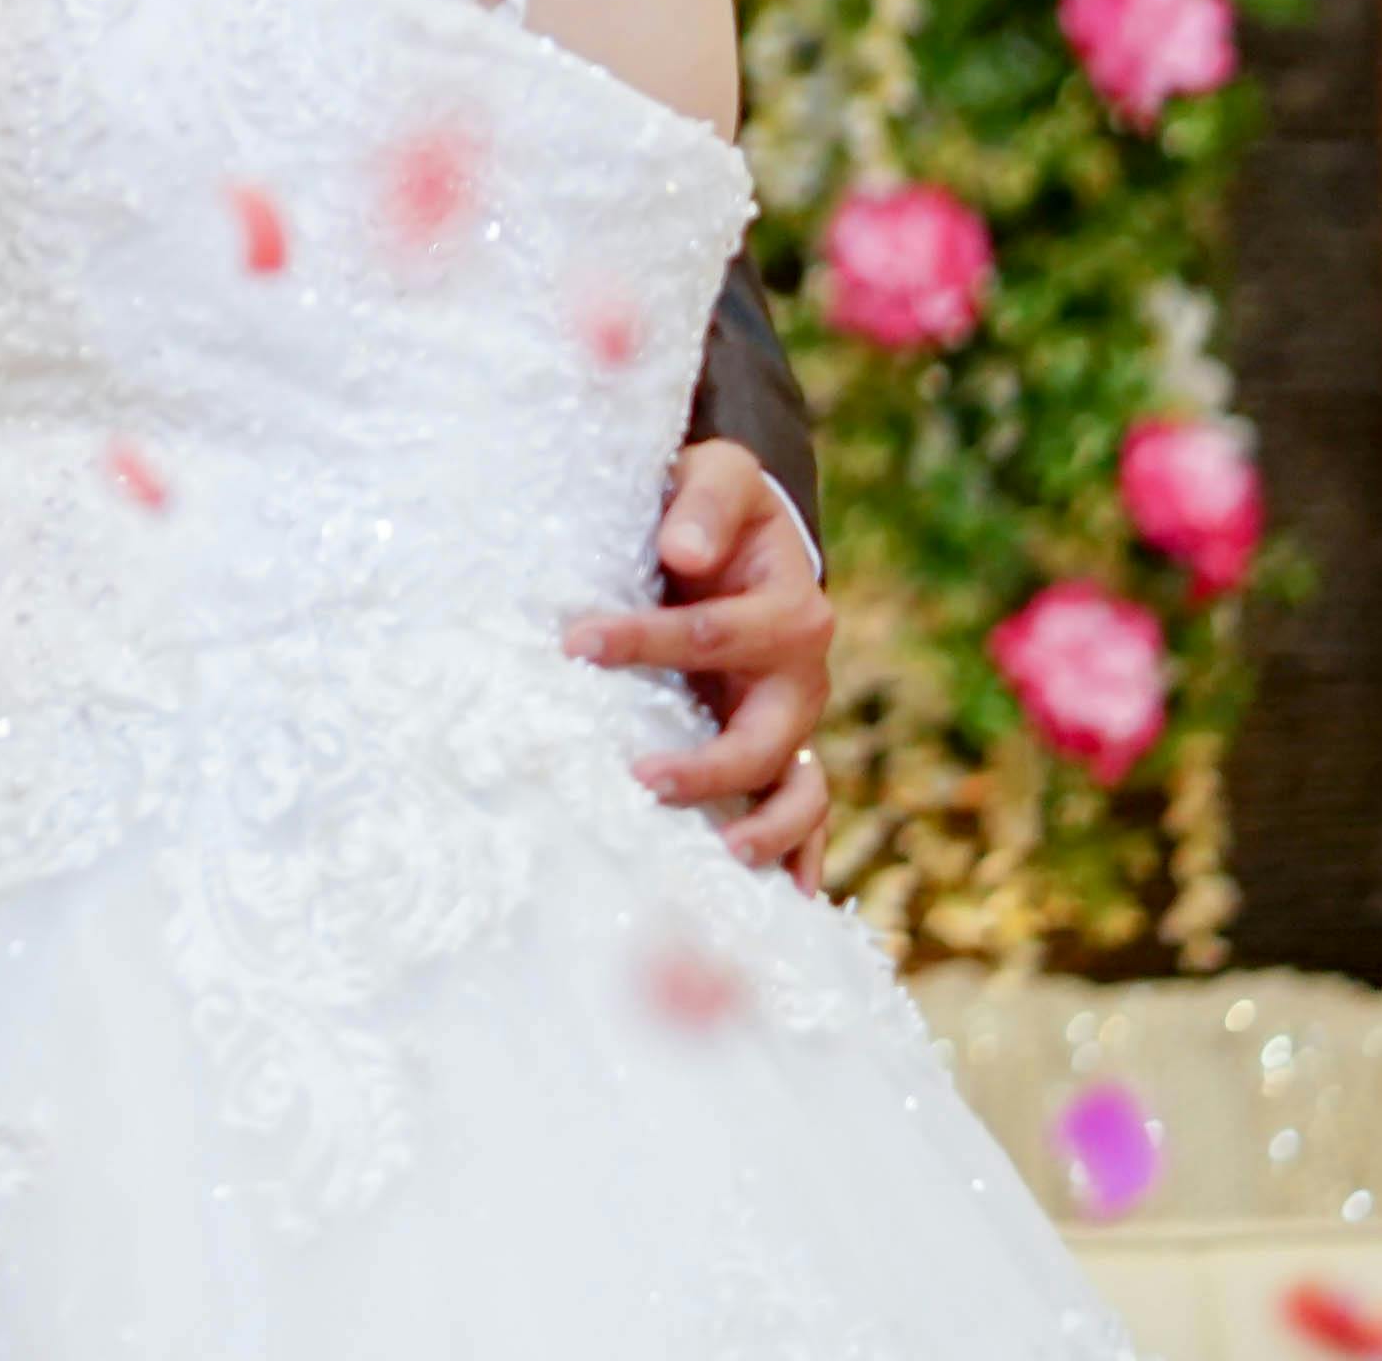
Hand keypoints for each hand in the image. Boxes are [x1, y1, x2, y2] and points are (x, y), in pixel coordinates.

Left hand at [571, 442, 831, 880]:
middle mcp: (802, 676)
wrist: (748, 534)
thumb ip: (703, 501)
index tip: (575, 643)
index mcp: (790, 608)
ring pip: (800, 792)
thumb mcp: (720, 475)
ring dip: (761, 828)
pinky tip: (785, 905)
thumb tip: (682, 552)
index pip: (712, 634)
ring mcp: (797, 723)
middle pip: (767, 737)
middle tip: (639, 779)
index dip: (644, 641)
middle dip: (709, 767)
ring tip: (717, 855)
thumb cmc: (720, 508)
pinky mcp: (786, 753)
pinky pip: (805, 817)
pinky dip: (801, 859)